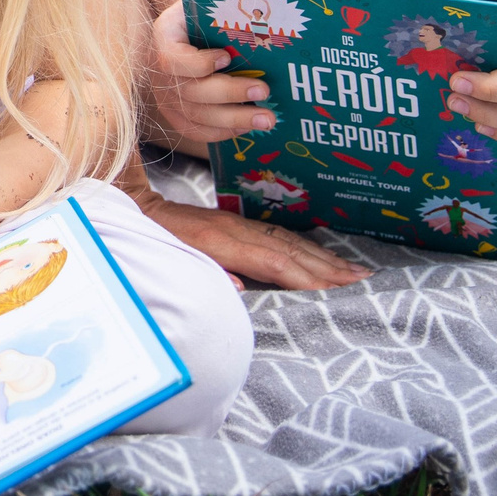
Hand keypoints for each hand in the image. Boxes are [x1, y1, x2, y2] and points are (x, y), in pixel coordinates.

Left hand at [131, 190, 370, 290]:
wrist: (135, 205)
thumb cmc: (151, 238)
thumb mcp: (172, 258)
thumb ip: (205, 274)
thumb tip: (238, 290)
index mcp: (221, 242)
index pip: (273, 261)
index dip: (305, 275)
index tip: (335, 288)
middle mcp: (235, 230)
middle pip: (290, 250)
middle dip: (327, 266)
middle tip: (361, 280)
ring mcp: (237, 224)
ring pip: (288, 241)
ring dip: (322, 256)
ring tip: (353, 269)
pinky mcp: (235, 222)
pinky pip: (277, 235)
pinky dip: (304, 245)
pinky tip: (321, 253)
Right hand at [146, 2, 274, 149]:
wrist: (191, 27)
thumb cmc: (207, 14)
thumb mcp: (210, 5)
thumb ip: (225, 13)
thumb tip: (261, 24)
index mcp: (163, 36)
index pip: (171, 58)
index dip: (199, 64)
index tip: (227, 57)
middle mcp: (158, 70)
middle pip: (189, 92)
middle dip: (230, 93)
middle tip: (264, 90)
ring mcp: (164, 96)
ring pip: (196, 116)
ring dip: (234, 119)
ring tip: (267, 119)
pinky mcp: (175, 115)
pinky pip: (196, 131)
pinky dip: (223, 132)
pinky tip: (247, 126)